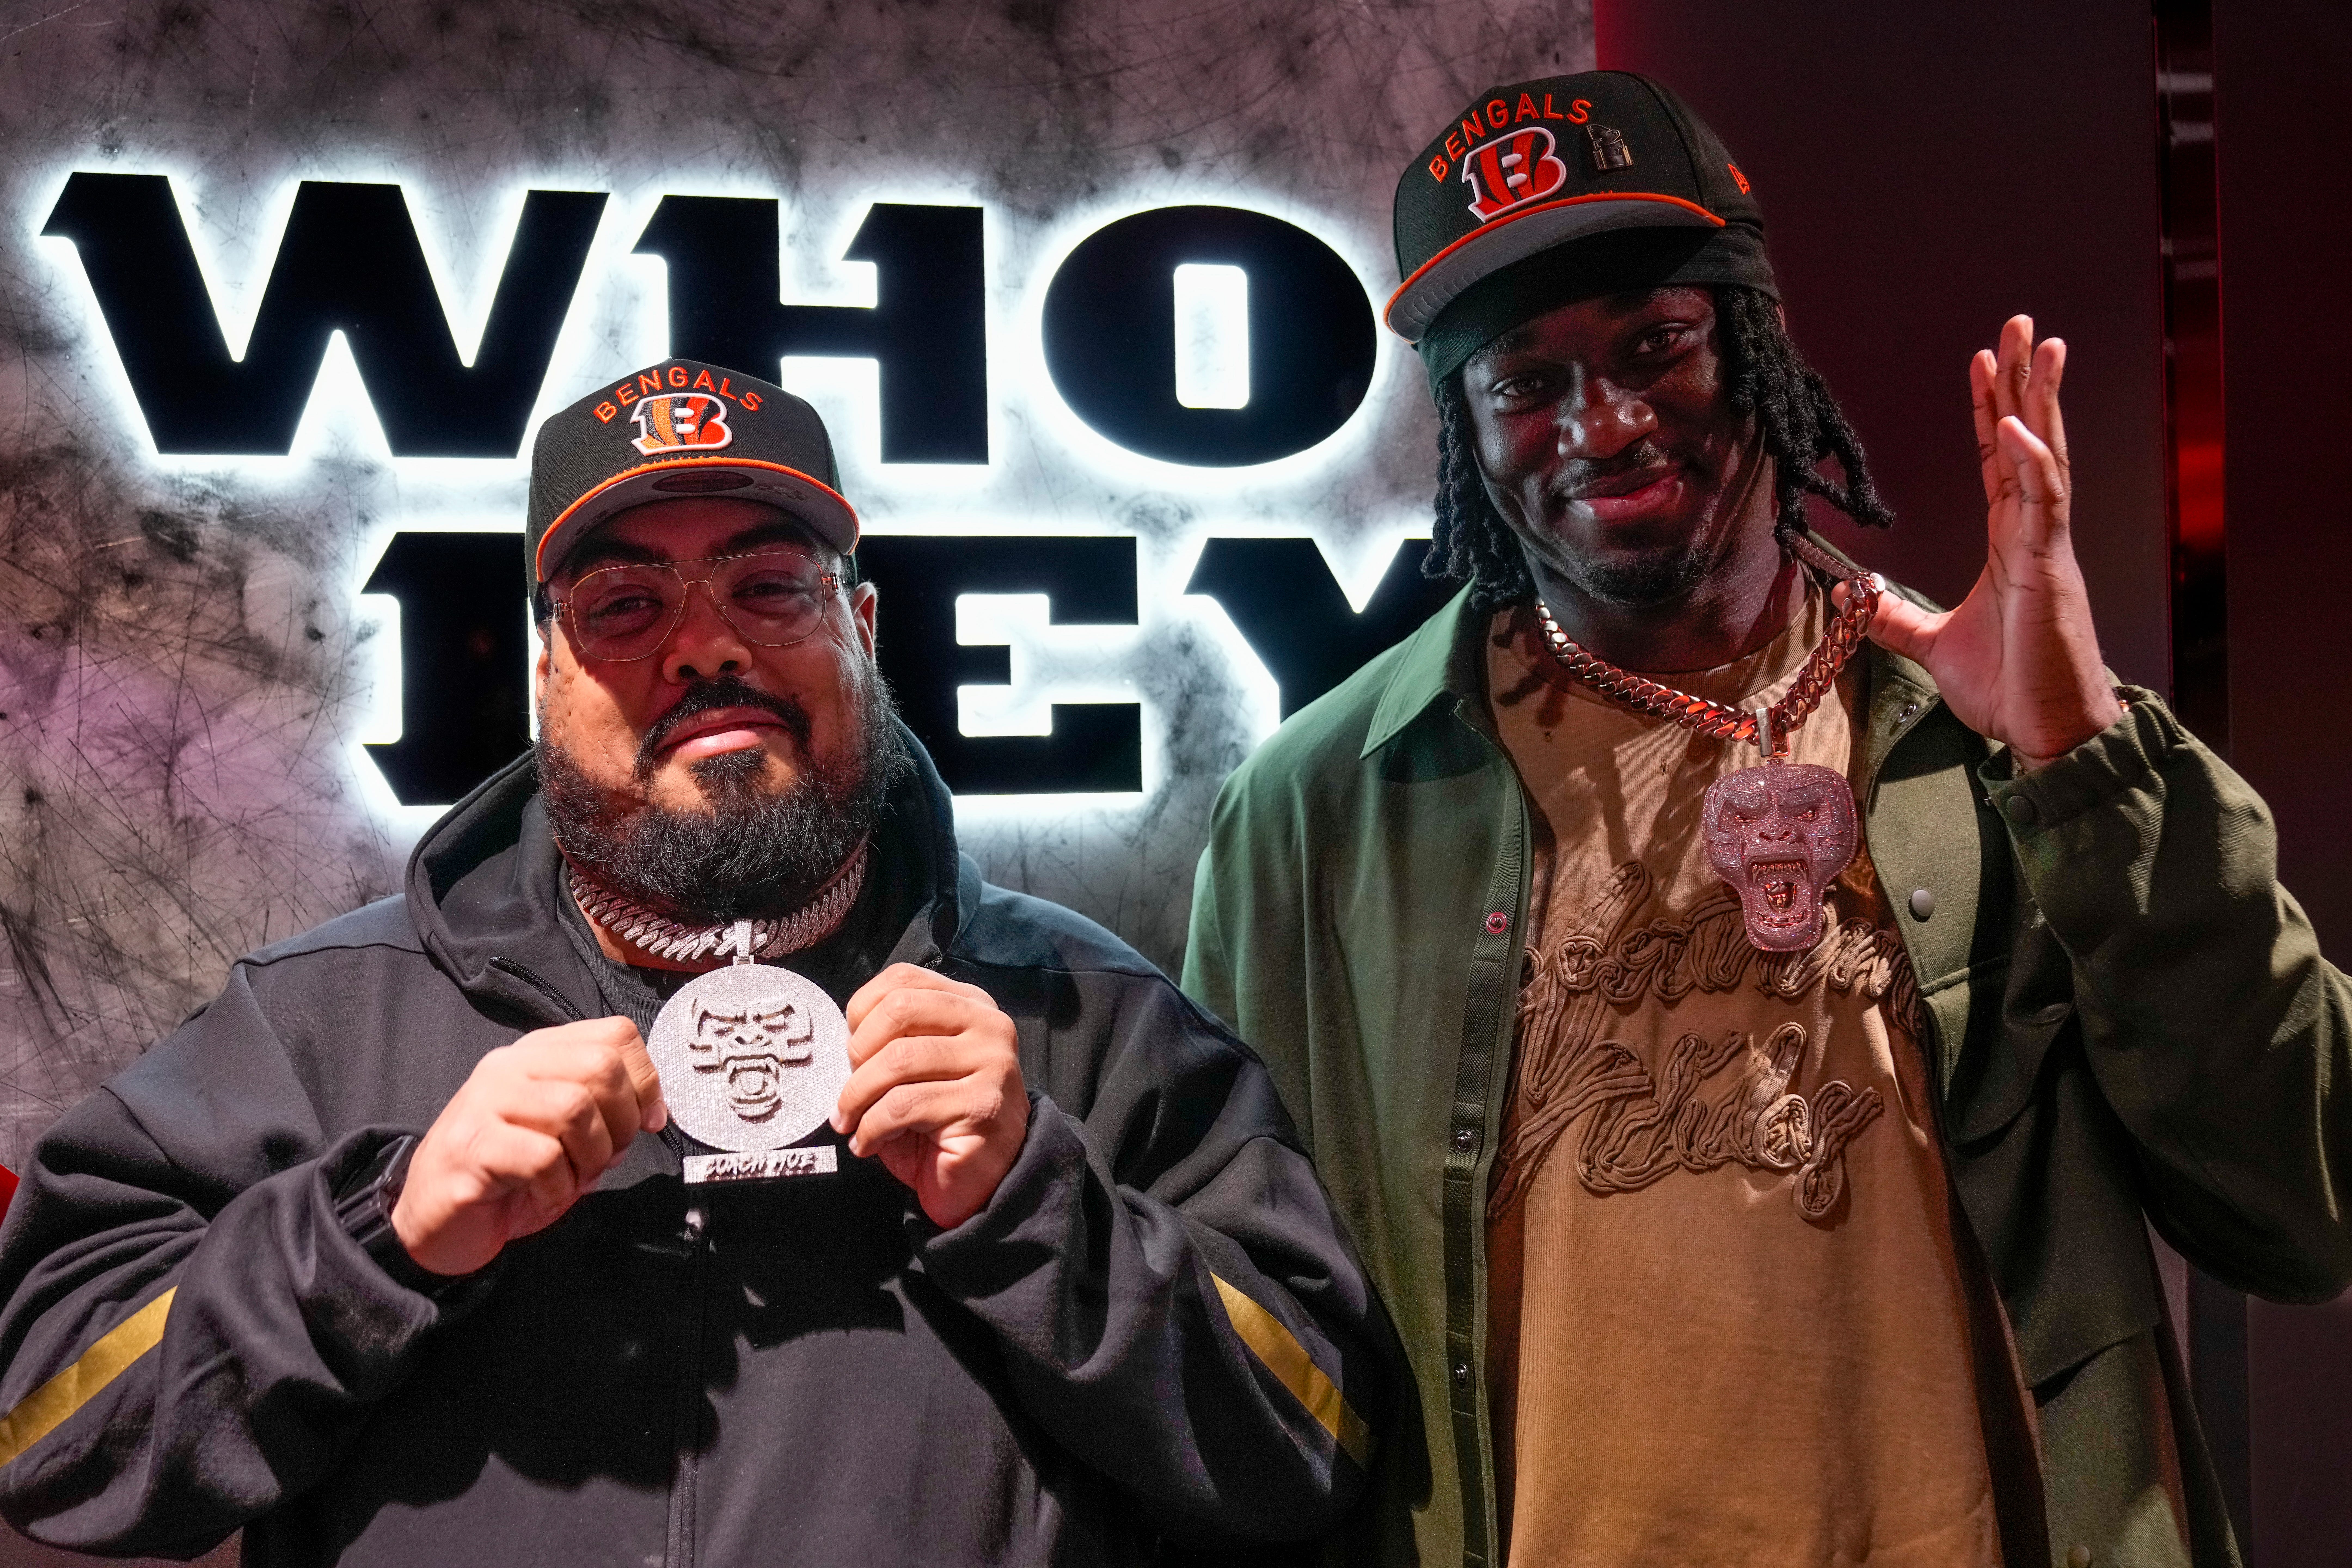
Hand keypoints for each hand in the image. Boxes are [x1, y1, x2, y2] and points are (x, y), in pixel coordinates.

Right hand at [391, 1018, 666, 1276]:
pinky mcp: (470, 1146)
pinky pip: (542, 1157)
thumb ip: (606, 1111)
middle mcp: (510, 1066)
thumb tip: (652, 1113)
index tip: (648, 1122)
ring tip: (574, 1178)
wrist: (437, 1218)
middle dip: (621, 1121)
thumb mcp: (569, 1135)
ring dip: (591, 1156)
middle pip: (600, 1066)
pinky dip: (559, 1187)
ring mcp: (484, 1102)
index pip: (615, 1035)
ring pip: (573, 1108)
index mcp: (539, 1053)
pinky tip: (544, 1195)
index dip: (646, 1081)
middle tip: (607, 1157)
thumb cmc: (511, 1176)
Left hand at [833, 964, 1027, 1228]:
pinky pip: (904, 1106)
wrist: (986, 1180)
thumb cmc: (939, 1122)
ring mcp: (991, 1063)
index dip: (861, 1010)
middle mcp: (987, 1026)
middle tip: (848, 1089)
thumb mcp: (914, 1069)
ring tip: (851, 1122)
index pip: (903, 979)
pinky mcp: (983, 1105)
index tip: (852, 1051)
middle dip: (859, 1052)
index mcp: (969, 1005)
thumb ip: (891, 1041)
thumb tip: (845, 1040)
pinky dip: (871, 1128)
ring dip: (858, 1097)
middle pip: (899, 1009)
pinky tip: (867, 1143)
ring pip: (898, 1060)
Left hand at [1856, 314, 2123, 769]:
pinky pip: (2046, 505)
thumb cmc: (2008, 688)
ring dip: (2043, 399)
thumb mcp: (1931, 645)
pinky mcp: (2052, 571)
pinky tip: (2024, 427)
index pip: (1999, 459)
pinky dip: (2034, 464)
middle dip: (2024, 380)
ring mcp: (2047, 548)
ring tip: (2042, 344)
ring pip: (2047, 456)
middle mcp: (2033, 533)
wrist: (2045, 731)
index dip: (1991, 408)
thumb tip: (1850, 594)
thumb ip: (1893, 618)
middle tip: (2021, 324)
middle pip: (2030, 439)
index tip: (1982, 361)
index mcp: (2010, 541)